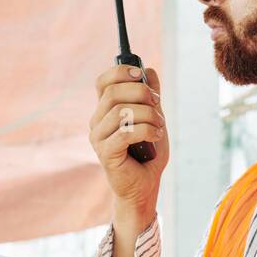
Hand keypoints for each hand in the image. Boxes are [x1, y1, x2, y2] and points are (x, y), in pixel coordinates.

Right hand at [89, 64, 169, 230]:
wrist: (145, 186)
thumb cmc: (148, 154)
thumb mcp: (153, 118)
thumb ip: (150, 96)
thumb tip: (150, 70)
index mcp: (105, 111)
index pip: (103, 82)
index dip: (120, 72)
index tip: (140, 74)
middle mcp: (97, 122)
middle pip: (113, 93)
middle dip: (141, 93)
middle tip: (158, 104)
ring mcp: (98, 138)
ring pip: (121, 112)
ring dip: (148, 115)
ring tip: (159, 126)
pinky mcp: (105, 154)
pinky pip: (125, 132)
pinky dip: (146, 130)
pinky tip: (155, 136)